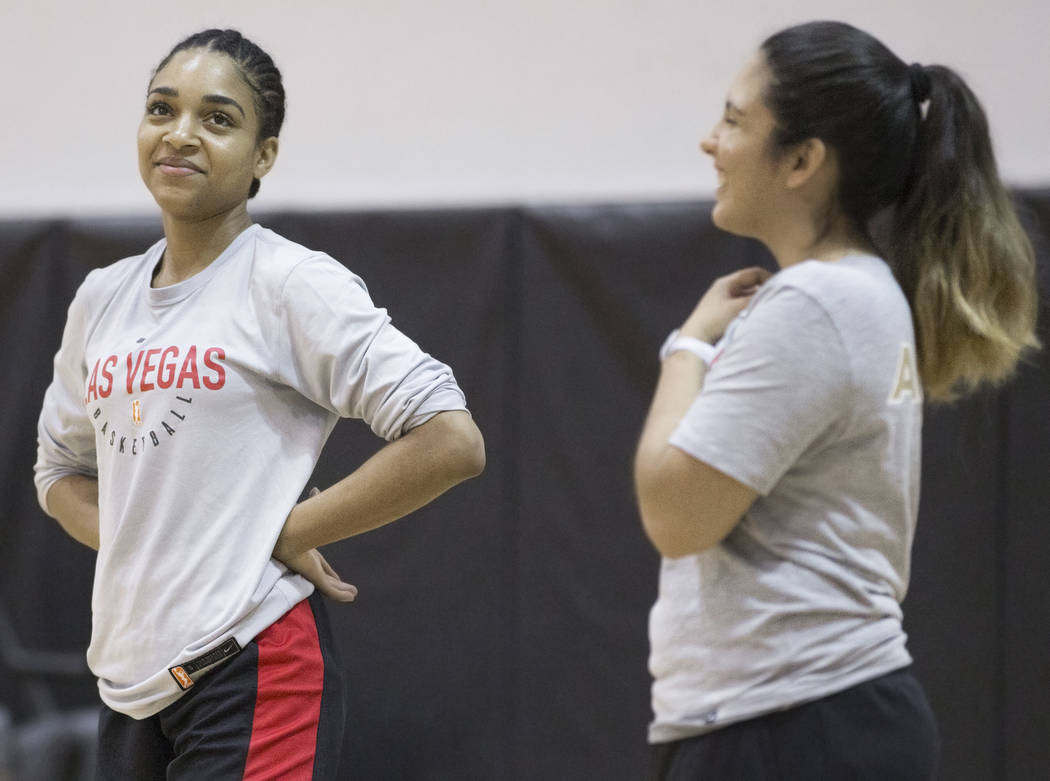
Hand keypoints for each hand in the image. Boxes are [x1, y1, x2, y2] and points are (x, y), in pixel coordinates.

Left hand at [276, 487, 357, 601]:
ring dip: (341, 589)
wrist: (282, 532)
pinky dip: (340, 593)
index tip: (336, 575)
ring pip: (330, 584)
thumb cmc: (290, 523)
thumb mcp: (306, 513)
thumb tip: (316, 490)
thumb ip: (312, 504)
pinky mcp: (313, 575)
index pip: (321, 564)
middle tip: (349, 589)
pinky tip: (351, 596)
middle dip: (337, 582)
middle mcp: (309, 563)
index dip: (329, 570)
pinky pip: (330, 588)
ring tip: (353, 594)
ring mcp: (311, 571)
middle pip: (327, 576)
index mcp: (307, 552)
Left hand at [680, 266, 771, 342]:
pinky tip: (757, 316)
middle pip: (751, 284)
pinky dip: (751, 309)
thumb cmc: (715, 320)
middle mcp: (725, 289)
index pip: (754, 273)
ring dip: (757, 301)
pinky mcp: (723, 313)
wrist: (696, 339)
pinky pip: (742, 306)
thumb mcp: (739, 307)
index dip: (769, 278)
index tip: (780, 288)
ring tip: (768, 308)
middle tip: (777, 298)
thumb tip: (775, 293)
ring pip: (747, 296)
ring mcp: (723, 301)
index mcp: (726, 282)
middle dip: (764, 290)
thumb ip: (757, 298)